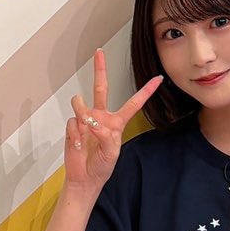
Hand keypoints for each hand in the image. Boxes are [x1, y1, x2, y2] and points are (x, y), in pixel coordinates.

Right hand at [65, 50, 161, 194]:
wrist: (84, 178)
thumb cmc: (101, 166)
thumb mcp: (112, 154)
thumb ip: (105, 136)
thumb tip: (93, 122)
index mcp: (117, 122)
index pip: (134, 103)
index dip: (146, 91)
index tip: (157, 78)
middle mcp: (101, 116)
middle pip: (101, 88)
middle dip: (99, 69)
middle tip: (99, 52)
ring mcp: (86, 120)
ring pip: (81, 104)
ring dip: (82, 114)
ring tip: (84, 129)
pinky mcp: (73, 126)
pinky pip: (72, 122)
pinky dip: (75, 134)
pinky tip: (78, 143)